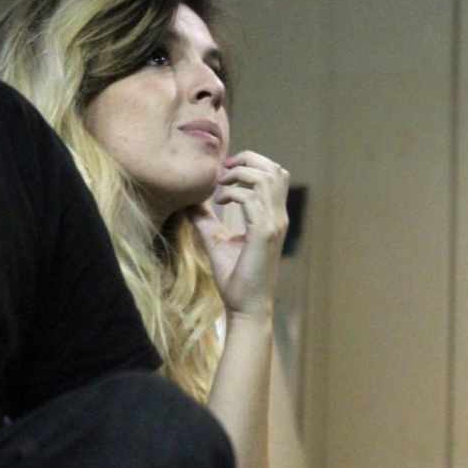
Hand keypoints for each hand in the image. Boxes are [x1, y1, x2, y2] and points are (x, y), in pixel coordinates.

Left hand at [189, 151, 289, 319]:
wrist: (247, 306)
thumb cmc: (236, 279)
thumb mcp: (218, 241)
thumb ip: (207, 220)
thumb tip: (189, 203)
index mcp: (273, 217)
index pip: (275, 174)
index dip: (251, 164)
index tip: (224, 172)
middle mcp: (278, 217)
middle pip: (275, 170)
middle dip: (248, 161)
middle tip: (223, 171)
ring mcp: (273, 224)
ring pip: (265, 178)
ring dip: (239, 175)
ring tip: (220, 185)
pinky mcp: (263, 234)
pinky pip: (251, 199)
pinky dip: (233, 193)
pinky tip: (219, 202)